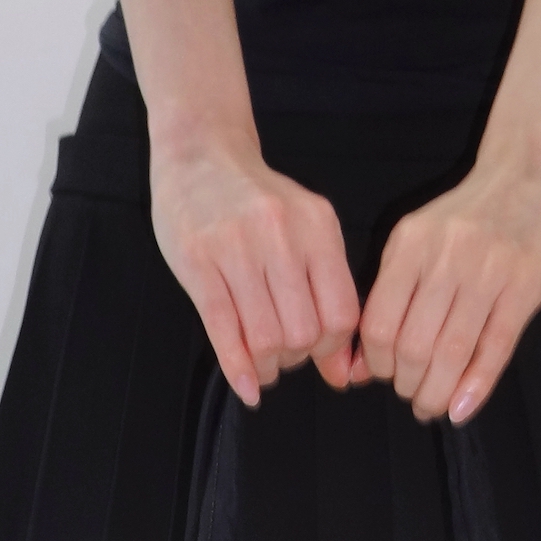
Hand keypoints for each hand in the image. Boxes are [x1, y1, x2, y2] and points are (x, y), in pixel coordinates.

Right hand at [149, 131, 360, 406]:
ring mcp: (237, 247)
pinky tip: (245, 386)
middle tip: (286, 355)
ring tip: (263, 364)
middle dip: (298, 357)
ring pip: (265, 335)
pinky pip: (223, 328)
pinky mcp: (198, 262)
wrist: (202, 154)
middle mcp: (282, 235)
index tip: (318, 351)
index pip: (342, 314)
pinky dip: (237, 368)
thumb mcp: (306, 235)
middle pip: (304, 331)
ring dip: (267, 366)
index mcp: (318, 228)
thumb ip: (328, 296)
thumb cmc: (258, 202)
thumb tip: (343, 372)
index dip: (333, 348)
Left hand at [351, 130, 540, 422]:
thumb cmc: (471, 213)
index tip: (384, 375)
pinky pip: (496, 347)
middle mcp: (445, 256)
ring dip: (437, 391)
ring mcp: (488, 270)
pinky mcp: (526, 285)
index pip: (378, 323)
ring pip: (452, 352)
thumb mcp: (420, 238)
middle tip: (412, 395)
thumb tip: (362, 362)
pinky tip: (463, 407)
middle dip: (407, 383)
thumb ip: (393, 292)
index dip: (377, 363)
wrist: (531, 169)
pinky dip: (476, 386)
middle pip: (413, 345)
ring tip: (434, 404)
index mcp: (410, 244)